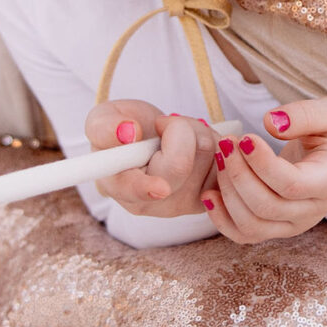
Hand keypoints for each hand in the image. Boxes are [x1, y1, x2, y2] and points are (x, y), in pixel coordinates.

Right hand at [85, 100, 215, 217]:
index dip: (146, 188)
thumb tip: (127, 132)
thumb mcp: (102, 121)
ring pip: (207, 155)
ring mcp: (180, 205)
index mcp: (119, 186)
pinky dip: (214, 143)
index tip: (160, 188)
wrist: (149, 139)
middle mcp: (150, 204)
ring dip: (196, 131)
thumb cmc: (122, 131)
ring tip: (178, 134)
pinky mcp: (208, 198)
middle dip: (178, 129)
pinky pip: (225, 162)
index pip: (133, 190)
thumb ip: (105, 127)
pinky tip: (195, 146)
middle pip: (180, 165)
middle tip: (163, 124)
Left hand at [206, 100, 326, 245]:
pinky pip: (244, 235)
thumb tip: (270, 122)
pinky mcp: (277, 227)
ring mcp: (293, 224)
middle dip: (238, 174)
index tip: (244, 137)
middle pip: (266, 206)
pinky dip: (221, 219)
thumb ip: (305, 114)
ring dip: (227, 192)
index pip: (291, 184)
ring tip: (221, 158)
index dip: (262, 164)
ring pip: (252, 225)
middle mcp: (313, 211)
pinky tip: (209, 193)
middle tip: (226, 142)